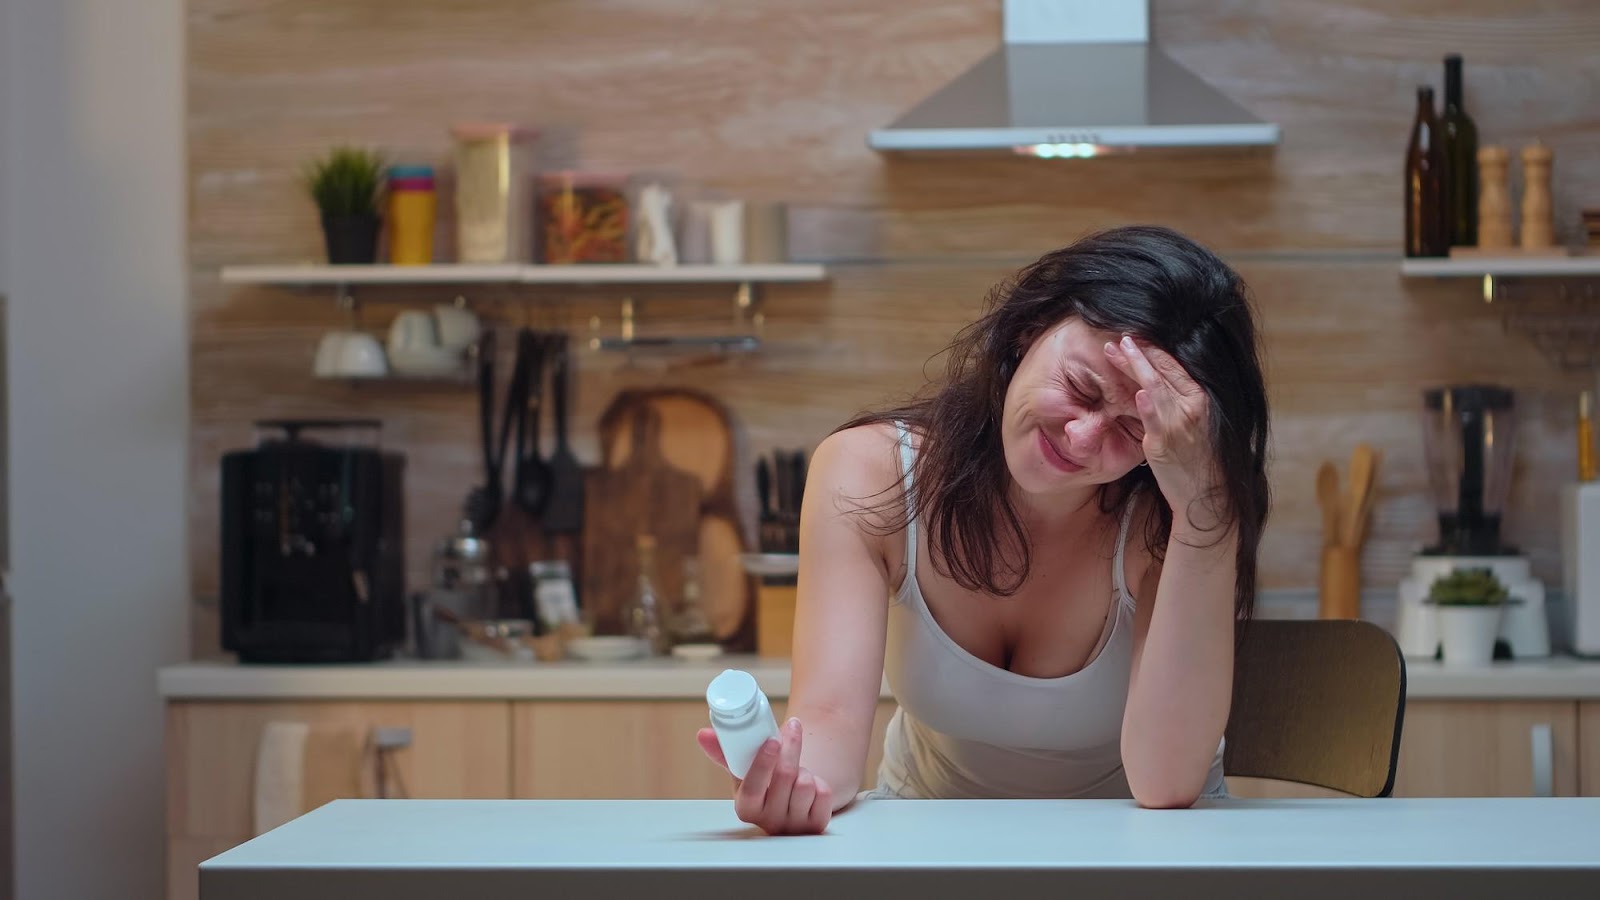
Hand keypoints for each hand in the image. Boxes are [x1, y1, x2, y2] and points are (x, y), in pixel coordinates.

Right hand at [697, 717, 832, 834]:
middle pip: (784, 777)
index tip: (772, 740)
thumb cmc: (764, 783)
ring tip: (797, 769)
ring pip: (805, 784)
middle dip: (790, 747)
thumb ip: (724, 753)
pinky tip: (811, 785)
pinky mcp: (817, 825)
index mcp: (746, 809)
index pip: (752, 788)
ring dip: (805, 768)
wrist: (792, 800)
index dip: (763, 763)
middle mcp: (768, 822)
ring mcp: (794, 826)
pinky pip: (823, 793)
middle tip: (792, 726)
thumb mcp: (743, 771)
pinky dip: (820, 782)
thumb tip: (703, 734)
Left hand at [1104, 334, 1218, 521]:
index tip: (1134, 340)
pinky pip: (1154, 419)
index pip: (1173, 366)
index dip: (1152, 351)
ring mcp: (1178, 423)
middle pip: (1160, 372)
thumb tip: (1153, 385)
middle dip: (1138, 353)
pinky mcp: (1164, 442)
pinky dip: (1148, 405)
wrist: (1205, 493)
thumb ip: (1177, 403)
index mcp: (1198, 399)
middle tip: (1118, 339)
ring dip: (1132, 366)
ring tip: (1115, 351)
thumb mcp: (1192, 424)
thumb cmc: (1196, 459)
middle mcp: (1191, 406)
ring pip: (1154, 387)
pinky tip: (1138, 391)